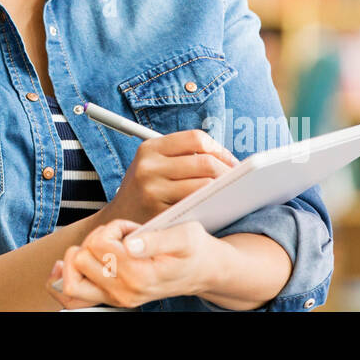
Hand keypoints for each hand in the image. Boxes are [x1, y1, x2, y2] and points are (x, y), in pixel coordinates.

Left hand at [47, 219, 225, 309]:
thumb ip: (157, 239)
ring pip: (70, 282)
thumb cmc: (193, 250)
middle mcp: (124, 292)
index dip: (112, 228)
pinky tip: (73, 262)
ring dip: (83, 255)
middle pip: (80, 259)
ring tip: (107, 247)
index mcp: (140, 275)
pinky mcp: (111, 299)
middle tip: (118, 236)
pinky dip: (66, 278)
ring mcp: (116, 298)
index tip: (130, 228)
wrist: (201, 272)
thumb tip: (130, 244)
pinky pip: (73, 296)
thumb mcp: (185, 236)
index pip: (100, 245)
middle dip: (95, 239)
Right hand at [96, 128, 237, 224]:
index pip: (196, 139)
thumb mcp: (153, 164)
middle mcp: (148, 166)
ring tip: (234, 193)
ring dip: (224, 190)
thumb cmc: (145, 189)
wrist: (118, 220)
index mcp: (150, 148)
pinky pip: (196, 207)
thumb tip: (228, 159)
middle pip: (203, 162)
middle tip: (240, 181)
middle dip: (228, 171)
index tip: (231, 161)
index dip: (219, 149)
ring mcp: (152, 190)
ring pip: (203, 186)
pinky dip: (211, 206)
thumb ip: (182, 156)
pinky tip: (219, 207)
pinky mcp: (158, 213)